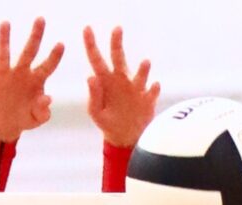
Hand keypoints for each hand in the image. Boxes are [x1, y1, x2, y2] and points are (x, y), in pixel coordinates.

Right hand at [0, 19, 64, 142]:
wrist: (1, 128)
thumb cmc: (22, 119)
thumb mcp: (35, 119)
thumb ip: (43, 111)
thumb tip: (48, 98)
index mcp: (35, 81)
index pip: (47, 66)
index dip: (54, 57)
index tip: (61, 44)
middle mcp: (19, 74)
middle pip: (29, 52)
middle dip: (35, 36)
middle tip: (41, 19)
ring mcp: (2, 76)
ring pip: (3, 54)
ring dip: (4, 39)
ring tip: (6, 23)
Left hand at [83, 26, 159, 147]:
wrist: (125, 138)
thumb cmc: (108, 123)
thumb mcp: (96, 113)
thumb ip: (93, 97)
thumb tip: (90, 77)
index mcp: (105, 81)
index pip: (96, 59)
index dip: (91, 44)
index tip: (87, 29)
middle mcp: (121, 80)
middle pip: (119, 57)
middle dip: (117, 42)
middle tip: (117, 28)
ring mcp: (135, 89)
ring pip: (139, 74)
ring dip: (143, 69)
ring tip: (145, 63)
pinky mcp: (147, 100)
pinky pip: (152, 92)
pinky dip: (153, 89)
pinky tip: (154, 86)